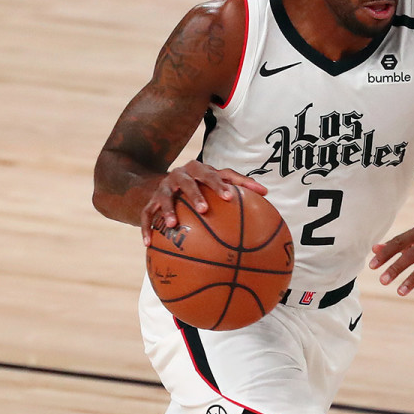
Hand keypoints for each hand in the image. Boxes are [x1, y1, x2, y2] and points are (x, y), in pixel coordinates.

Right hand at [141, 161, 266, 245]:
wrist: (165, 182)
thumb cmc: (201, 184)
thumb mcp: (217, 181)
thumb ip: (239, 185)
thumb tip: (267, 193)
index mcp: (198, 170)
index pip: (211, 174)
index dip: (219, 184)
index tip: (228, 198)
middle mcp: (179, 176)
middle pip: (186, 182)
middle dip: (194, 194)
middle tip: (204, 210)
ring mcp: (163, 188)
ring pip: (164, 197)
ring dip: (167, 210)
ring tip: (171, 225)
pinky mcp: (150, 201)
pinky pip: (146, 215)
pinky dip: (146, 228)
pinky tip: (148, 244)